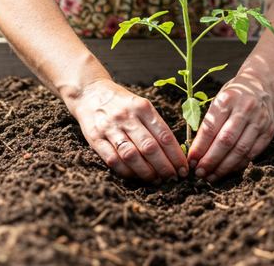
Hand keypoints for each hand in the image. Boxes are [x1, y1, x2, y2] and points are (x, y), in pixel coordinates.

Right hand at [66, 79, 188, 182]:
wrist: (89, 92)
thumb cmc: (122, 103)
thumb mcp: (141, 105)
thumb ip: (155, 125)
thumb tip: (173, 153)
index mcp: (142, 107)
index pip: (164, 135)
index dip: (176, 156)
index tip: (184, 168)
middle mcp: (127, 117)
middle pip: (150, 148)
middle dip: (165, 167)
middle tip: (174, 178)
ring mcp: (110, 128)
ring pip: (132, 156)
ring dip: (147, 172)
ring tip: (158, 181)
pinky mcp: (95, 138)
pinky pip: (113, 160)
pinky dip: (127, 172)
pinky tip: (137, 177)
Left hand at [186, 73, 273, 182]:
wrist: (262, 86)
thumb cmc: (233, 96)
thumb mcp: (218, 100)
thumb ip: (208, 123)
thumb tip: (195, 151)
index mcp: (227, 99)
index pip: (211, 128)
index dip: (200, 147)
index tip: (191, 160)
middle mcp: (245, 108)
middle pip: (226, 140)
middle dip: (211, 160)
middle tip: (200, 172)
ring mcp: (260, 120)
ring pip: (241, 150)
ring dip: (224, 167)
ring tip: (211, 176)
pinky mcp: (269, 131)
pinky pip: (253, 153)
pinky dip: (238, 165)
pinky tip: (227, 170)